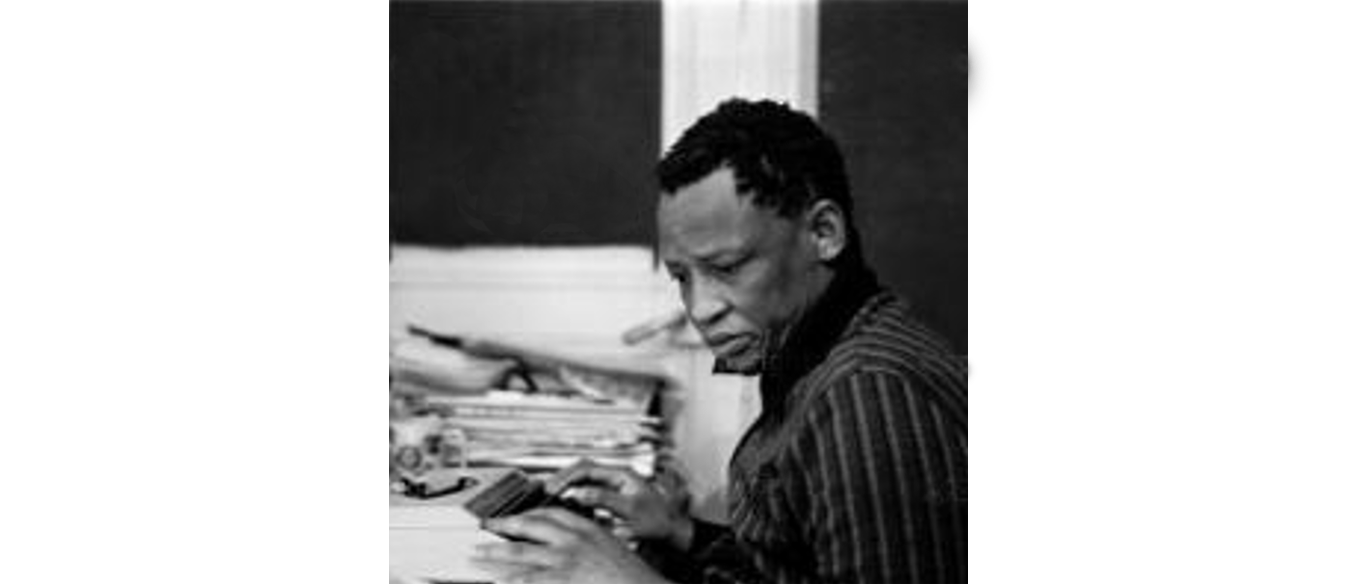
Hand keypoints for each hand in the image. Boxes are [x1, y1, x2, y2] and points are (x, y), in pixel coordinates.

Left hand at [473, 507, 670, 583]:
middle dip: (504, 525)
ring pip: (522, 552)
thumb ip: (591, 543)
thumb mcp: (612, 548)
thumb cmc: (632, 576)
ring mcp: (566, 560)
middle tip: (485, 527)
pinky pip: (529, 579)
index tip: (518, 515)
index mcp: (588, 529)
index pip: (553, 512)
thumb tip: (573, 547)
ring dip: (496, 553)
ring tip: (477, 555)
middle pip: (530, 526)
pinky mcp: (563, 579)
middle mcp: (574, 540)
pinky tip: (496, 580)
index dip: (530, 513)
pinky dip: (510, 579)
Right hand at [544, 459, 694, 549]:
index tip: (554, 489)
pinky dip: (573, 491)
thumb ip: (604, 499)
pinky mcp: (610, 497)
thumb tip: (578, 493)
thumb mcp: (630, 510)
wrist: (672, 530)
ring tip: (550, 493)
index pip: (588, 468)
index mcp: (621, 474)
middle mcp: (616, 476)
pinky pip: (587, 488)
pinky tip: (564, 500)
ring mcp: (613, 485)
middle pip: (582, 468)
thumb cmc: (657, 520)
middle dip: (563, 477)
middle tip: (546, 490)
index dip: (568, 477)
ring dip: (566, 483)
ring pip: (583, 478)